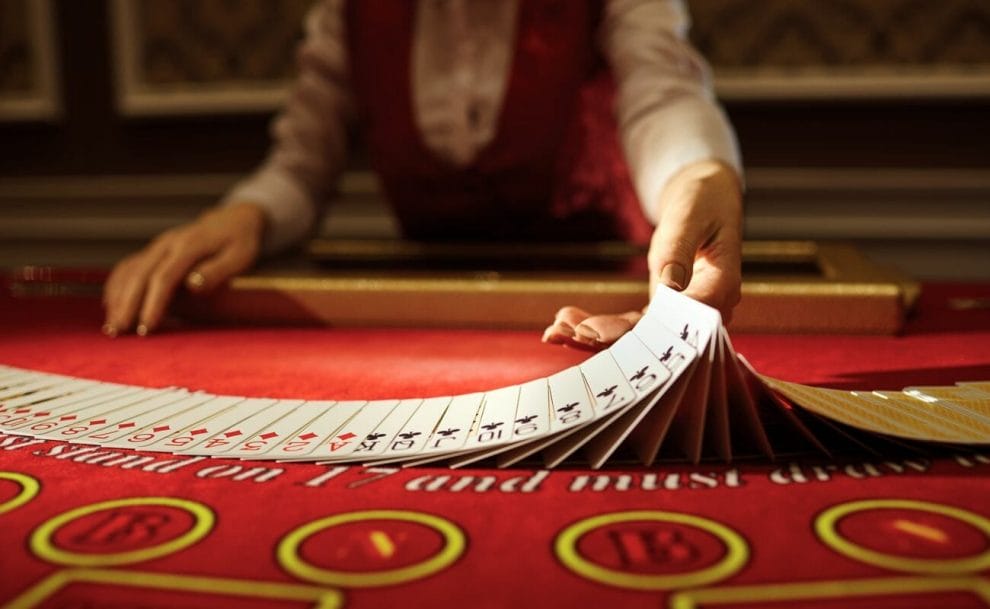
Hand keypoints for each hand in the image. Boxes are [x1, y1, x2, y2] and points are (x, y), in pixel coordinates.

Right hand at [102, 202, 266, 335]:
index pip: (164, 277)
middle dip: (127, 305)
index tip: (146, 326)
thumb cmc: (240, 242)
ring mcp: (158, 246)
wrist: (232, 220)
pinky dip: (116, 285)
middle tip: (118, 332)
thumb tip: (193, 284)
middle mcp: (167, 244)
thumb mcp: (240, 255)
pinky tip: (110, 305)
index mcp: (188, 245)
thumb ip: (218, 270)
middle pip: (140, 275)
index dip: (153, 302)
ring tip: (111, 327)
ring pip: (130, 271)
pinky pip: (128, 266)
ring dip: (117, 298)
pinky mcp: (154, 251)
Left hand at [543, 160, 742, 349]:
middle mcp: (703, 310)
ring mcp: (681, 314)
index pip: (681, 323)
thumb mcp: (690, 216)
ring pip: (638, 336)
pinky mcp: (663, 311)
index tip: (600, 333)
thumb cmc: (703, 200)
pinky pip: (632, 325)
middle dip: (608, 338)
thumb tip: (670, 287)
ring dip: (597, 335)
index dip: (640, 332)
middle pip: (655, 338)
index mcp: (720, 288)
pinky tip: (568, 323)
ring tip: (556, 331)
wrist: (705, 199)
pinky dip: (601, 325)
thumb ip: (679, 250)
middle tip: (567, 332)